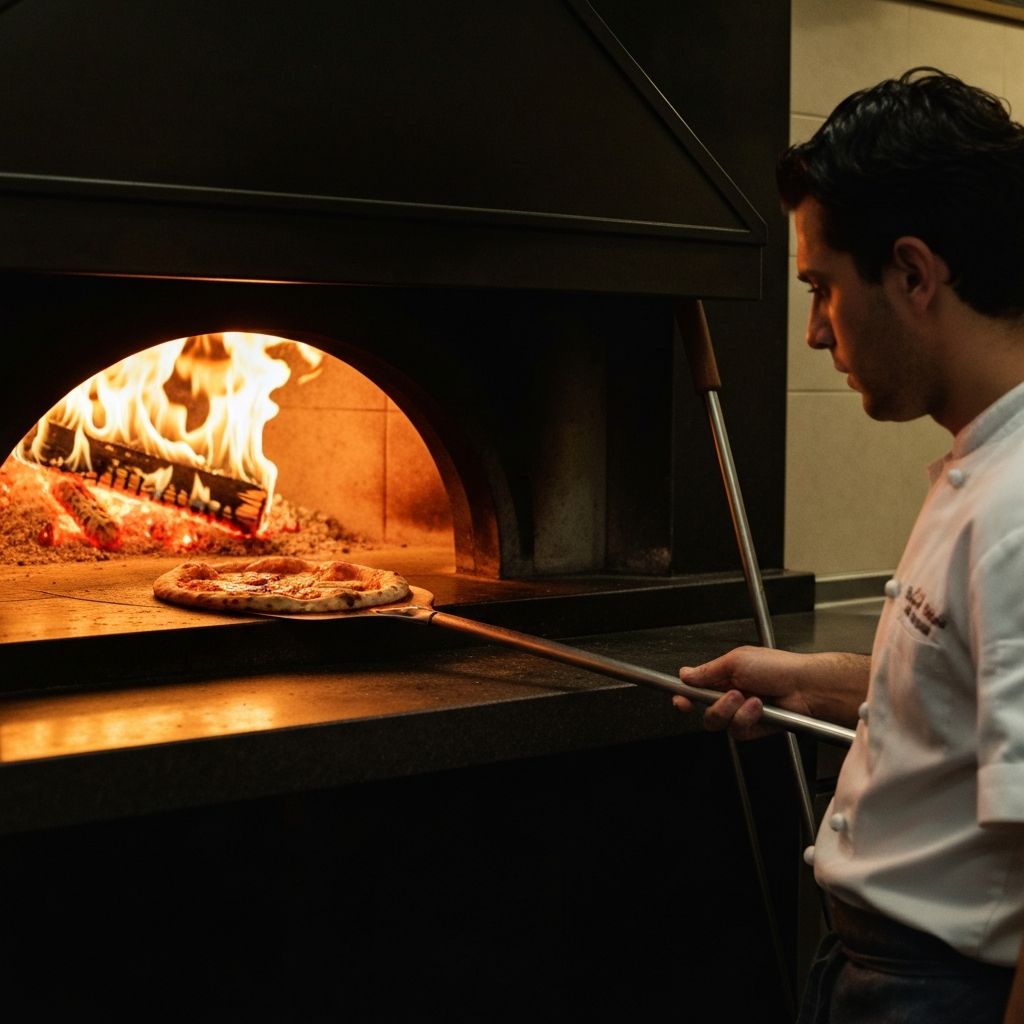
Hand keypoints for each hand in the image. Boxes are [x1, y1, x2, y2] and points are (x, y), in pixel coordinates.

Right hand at [673, 645, 817, 740]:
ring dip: (733, 711)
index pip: (696, 689)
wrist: (806, 686)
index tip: (680, 700)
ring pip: (718, 723)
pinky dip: (747, 719)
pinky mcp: (753, 728)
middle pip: (704, 710)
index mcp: (724, 676)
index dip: (685, 696)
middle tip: (728, 697)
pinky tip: (760, 709)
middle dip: (714, 706)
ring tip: (750, 699)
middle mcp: (731, 695)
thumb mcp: (737, 660)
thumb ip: (707, 670)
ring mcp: (741, 713)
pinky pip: (737, 731)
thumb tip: (684, 674)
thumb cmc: (778, 667)